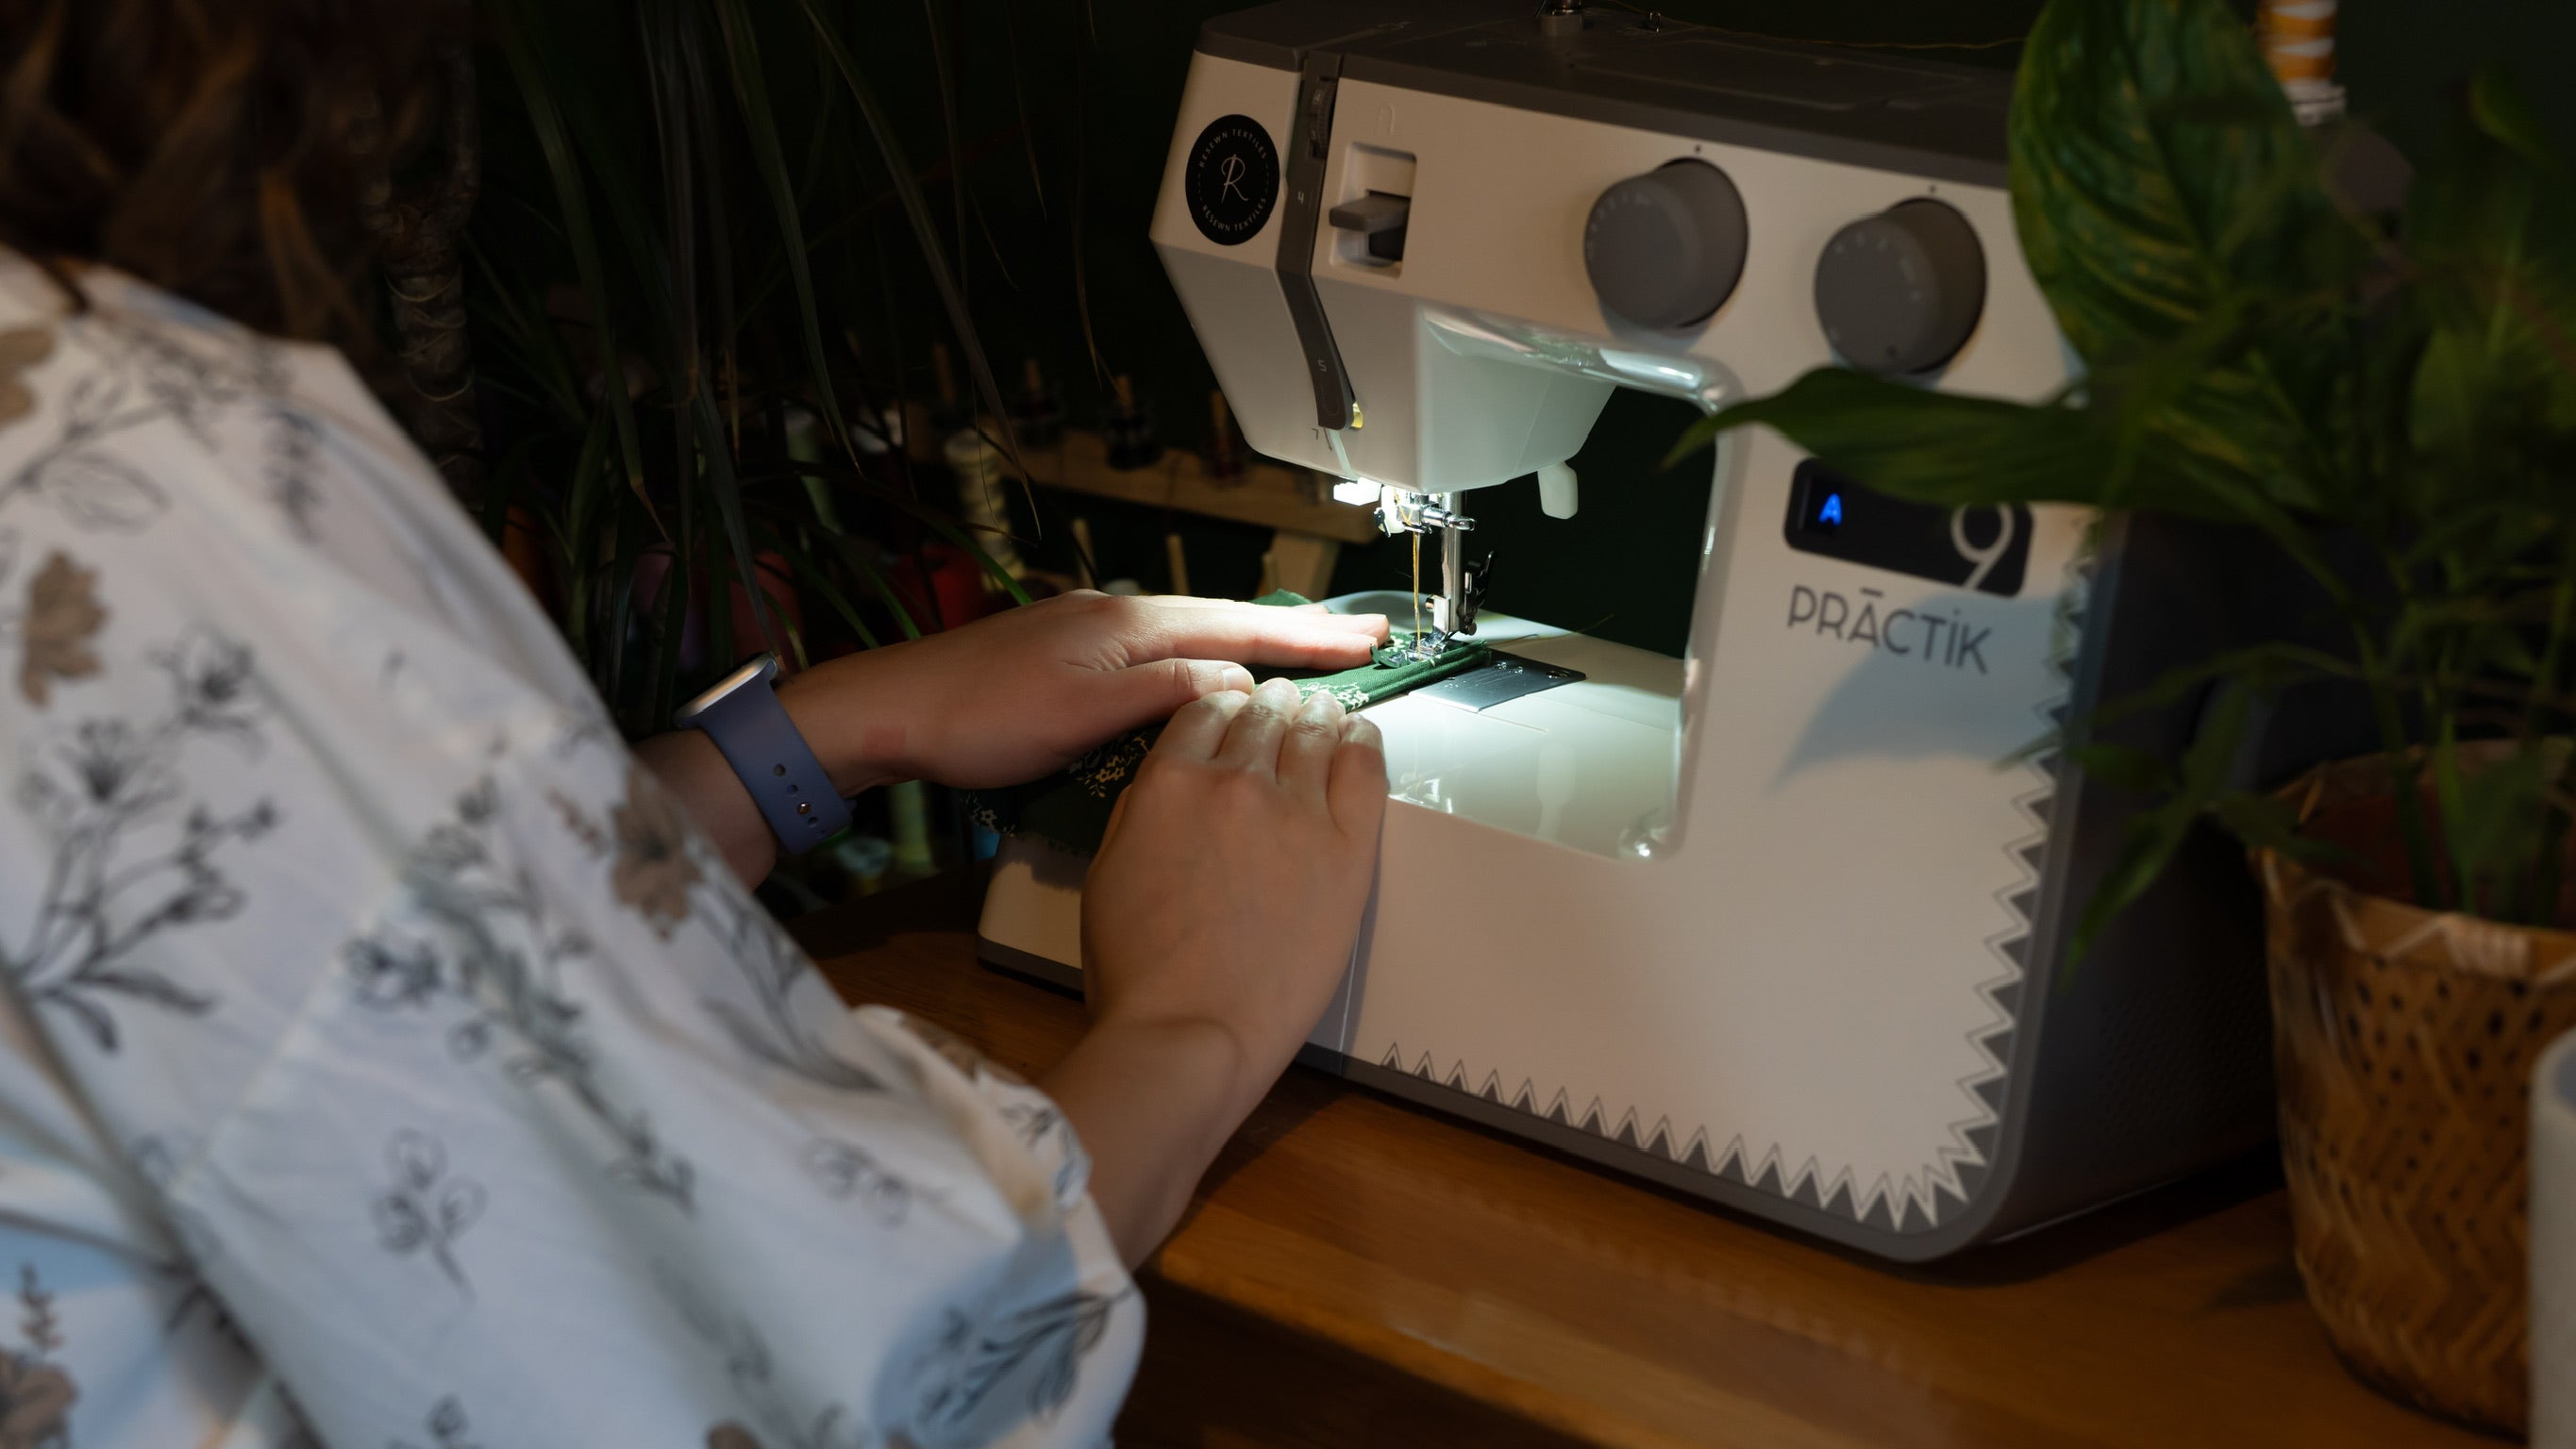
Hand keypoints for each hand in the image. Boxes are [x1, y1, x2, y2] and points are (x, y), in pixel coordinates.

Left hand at [778, 592, 1388, 793]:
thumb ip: (1167, 697)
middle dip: (1298, 632)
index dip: (1309, 639)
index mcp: (1131, 625)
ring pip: (1196, 632)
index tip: (1369, 640)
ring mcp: (1093, 630)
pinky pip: (1165, 648)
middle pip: (1227, 620)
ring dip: (1256, 643)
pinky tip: (1215, 674)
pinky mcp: (1071, 652)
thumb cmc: (980, 718)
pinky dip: (1209, 656)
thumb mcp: (1083, 716)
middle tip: (1364, 637)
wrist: (892, 709)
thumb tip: (1242, 686)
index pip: (1241, 628)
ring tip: (1310, 654)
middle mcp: (1119, 614)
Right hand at [1082, 678, 1386, 1088]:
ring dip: (1317, 713)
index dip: (1223, 705)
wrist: (1191, 1028)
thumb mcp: (1107, 872)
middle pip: (1262, 717)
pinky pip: (1363, 768)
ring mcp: (1296, 811)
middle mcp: (1235, 780)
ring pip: (1314, 733)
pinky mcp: (1347, 848)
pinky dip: (1362, 740)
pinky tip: (1360, 734)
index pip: (1204, 712)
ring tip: (1324, 710)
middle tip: (1284, 704)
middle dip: (1272, 705)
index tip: (1236, 708)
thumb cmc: (1138, 970)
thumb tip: (1166, 781)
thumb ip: (1139, 811)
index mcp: (1169, 782)